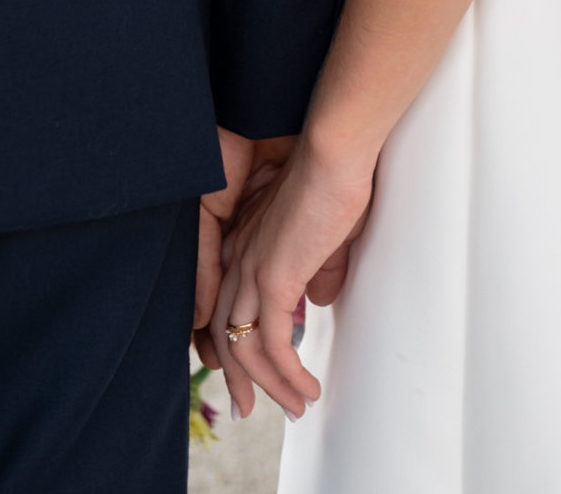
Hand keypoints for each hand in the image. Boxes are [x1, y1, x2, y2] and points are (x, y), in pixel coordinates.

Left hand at [208, 133, 374, 421]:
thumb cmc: (335, 179)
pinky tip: (306, 387)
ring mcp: (253, 271)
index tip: (248, 374)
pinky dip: (288, 374)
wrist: (333, 153)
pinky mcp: (273, 281)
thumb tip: (319, 299)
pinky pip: (272, 345)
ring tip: (296, 406)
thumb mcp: (325, 231)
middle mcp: (240, 259)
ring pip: (245, 349)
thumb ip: (318, 267)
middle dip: (240, 379)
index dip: (232, 345)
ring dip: (271, 385)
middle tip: (252, 409)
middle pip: (225, 334)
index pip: (226, 307)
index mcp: (247, 243)